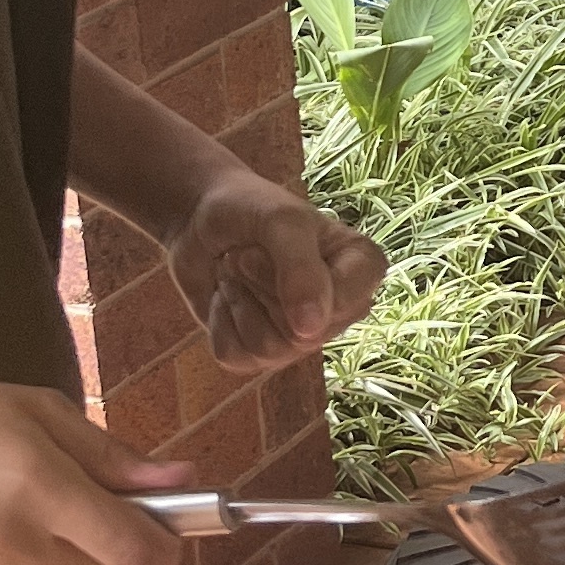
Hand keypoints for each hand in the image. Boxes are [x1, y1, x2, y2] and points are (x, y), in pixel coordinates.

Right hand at [0, 373, 198, 564]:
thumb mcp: (34, 412)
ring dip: (26, 555)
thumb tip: (182, 480)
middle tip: (39, 497)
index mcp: (38, 483)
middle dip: (82, 543)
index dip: (159, 551)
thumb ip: (111, 456)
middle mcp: (7, 538)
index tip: (163, 542)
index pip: (132, 549)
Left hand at [165, 165, 386, 374]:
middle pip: (300, 335)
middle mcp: (339, 311)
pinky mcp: (258, 352)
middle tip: (249, 255)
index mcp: (362, 271)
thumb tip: (310, 329)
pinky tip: (227, 294)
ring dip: (238, 300)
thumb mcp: (281, 221)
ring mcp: (300, 337)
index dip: (296, 282)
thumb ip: (301, 268)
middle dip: (261, 287)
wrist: (202, 216)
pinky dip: (219, 320)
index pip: (340, 307)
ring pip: (267, 348)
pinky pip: (235, 355)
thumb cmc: (251, 209)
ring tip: (238, 271)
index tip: (274, 247)